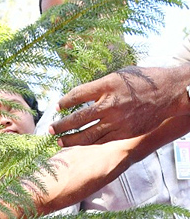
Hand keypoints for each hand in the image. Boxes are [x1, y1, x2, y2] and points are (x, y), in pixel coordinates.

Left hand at [50, 66, 185, 145]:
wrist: (169, 93)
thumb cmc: (144, 80)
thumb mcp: (121, 74)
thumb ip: (102, 85)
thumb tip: (82, 95)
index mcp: (108, 84)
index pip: (78, 95)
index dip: (64, 102)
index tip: (56, 107)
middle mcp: (110, 104)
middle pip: (78, 118)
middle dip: (61, 126)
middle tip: (49, 130)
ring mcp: (116, 121)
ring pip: (87, 135)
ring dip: (70, 140)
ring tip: (59, 142)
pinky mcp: (123, 133)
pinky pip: (100, 141)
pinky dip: (88, 144)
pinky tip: (78, 144)